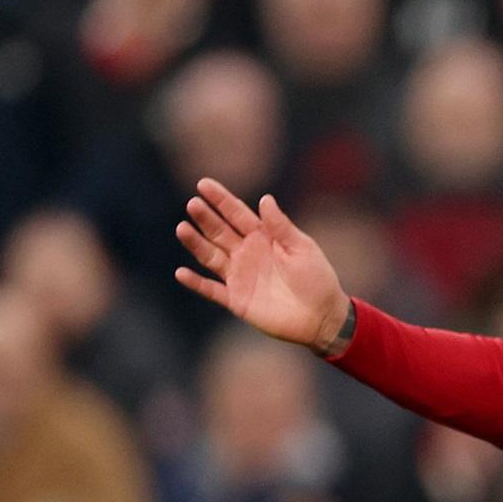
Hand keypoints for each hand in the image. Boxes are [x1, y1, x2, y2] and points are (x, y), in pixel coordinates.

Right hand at [175, 178, 352, 354]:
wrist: (322, 317)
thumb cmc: (317, 280)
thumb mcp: (302, 248)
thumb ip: (281, 226)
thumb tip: (265, 198)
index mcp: (263, 237)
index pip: (237, 214)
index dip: (220, 200)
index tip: (203, 184)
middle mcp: (247, 253)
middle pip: (219, 231)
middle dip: (206, 217)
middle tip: (193, 204)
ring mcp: (239, 276)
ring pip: (211, 256)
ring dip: (196, 243)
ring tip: (182, 228)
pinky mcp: (236, 299)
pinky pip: (211, 290)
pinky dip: (196, 283)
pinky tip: (181, 273)